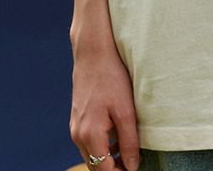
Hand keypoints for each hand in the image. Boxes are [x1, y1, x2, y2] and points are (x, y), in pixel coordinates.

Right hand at [69, 41, 140, 170]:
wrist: (93, 52)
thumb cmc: (112, 78)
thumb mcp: (126, 110)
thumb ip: (129, 141)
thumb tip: (132, 167)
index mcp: (89, 135)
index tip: (137, 167)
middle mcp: (77, 135)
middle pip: (96, 166)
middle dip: (115, 168)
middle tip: (135, 161)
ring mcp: (75, 127)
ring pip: (92, 155)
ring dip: (109, 158)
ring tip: (130, 149)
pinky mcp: (76, 118)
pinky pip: (88, 141)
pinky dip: (102, 146)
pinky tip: (118, 135)